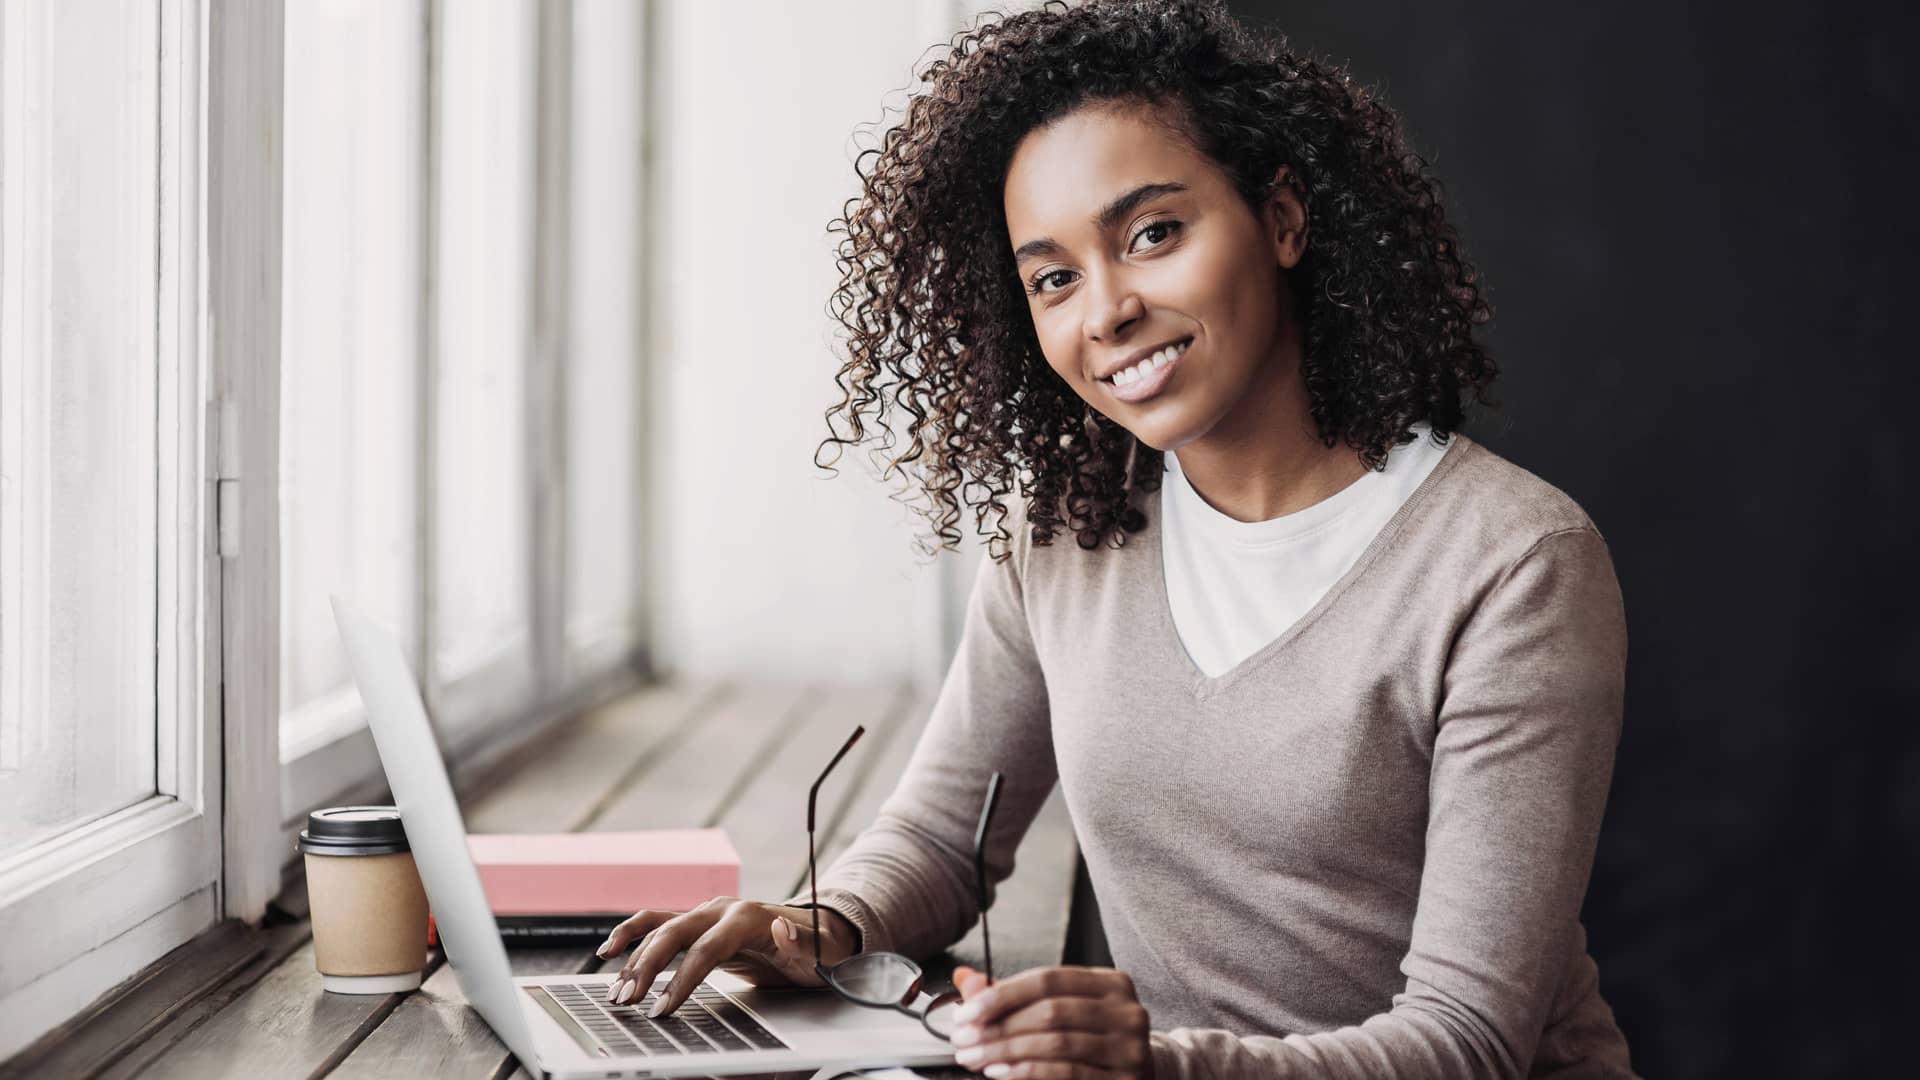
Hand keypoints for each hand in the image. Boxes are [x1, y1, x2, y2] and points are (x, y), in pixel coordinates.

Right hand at [595, 895, 858, 1014]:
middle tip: (627, 1000)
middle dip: (647, 968)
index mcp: (747, 918)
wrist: (817, 931)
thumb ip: (802, 944)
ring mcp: (707, 914)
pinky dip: (632, 933)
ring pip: (660, 929)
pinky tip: (609, 950)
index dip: (682, 980)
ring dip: (634, 957)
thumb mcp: (821, 952)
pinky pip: (658, 923)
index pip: (705, 950)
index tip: (663, 1008)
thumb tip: (782, 927)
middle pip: (674, 935)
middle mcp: (722, 910)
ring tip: (616, 990)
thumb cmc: (819, 947)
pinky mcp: (699, 923)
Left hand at [945, 964, 1152, 1078]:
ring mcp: (1129, 1048)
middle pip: (1050, 1011)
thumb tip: (965, 979)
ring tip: (976, 1057)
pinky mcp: (1124, 1079)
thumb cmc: (1092, 1037)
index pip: (1047, 979)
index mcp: (1111, 983)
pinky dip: (1028, 1072)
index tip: (967, 1012)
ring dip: (1006, 1052)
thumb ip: (1015, 996)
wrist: (1142, 1074)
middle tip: (964, 1039)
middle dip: (998, 1026)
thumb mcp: (1061, 1008)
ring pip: (1056, 1043)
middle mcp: (1126, 1011)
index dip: (1002, 994)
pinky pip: (1068, 1073)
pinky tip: (1002, 1072)